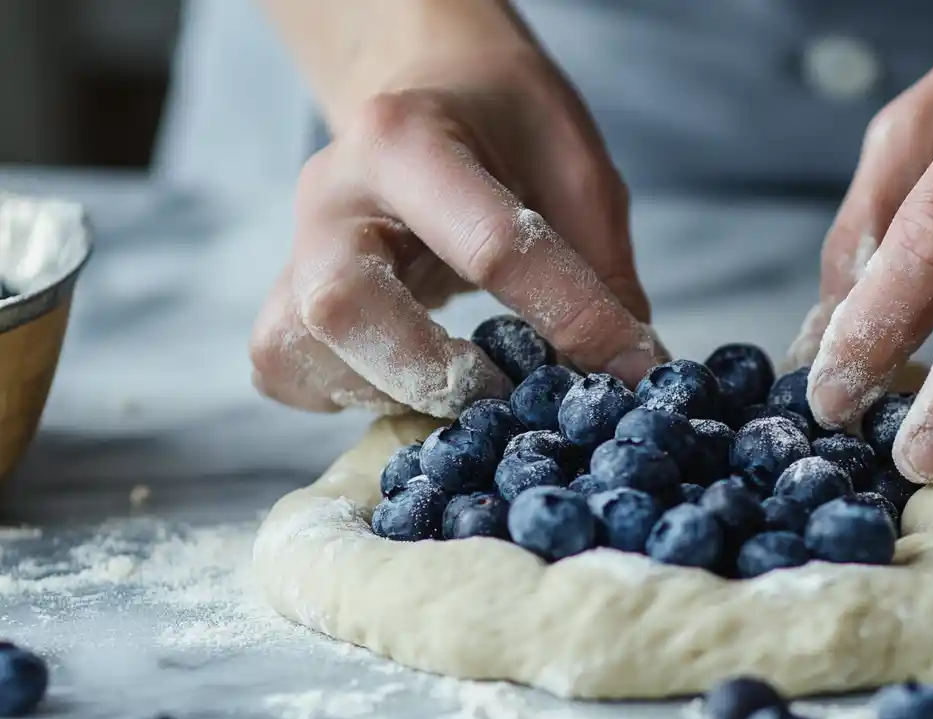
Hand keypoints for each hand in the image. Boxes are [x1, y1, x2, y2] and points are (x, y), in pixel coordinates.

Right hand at [249, 26, 662, 418]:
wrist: (422, 94)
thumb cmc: (503, 126)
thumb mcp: (573, 167)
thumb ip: (600, 267)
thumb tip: (629, 371)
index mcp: (407, 139)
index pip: (490, 246)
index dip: (570, 316)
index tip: (633, 365)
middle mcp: (331, 194)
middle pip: (344, 307)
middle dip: (434, 371)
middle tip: (508, 391)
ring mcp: (294, 248)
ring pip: (298, 350)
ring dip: (389, 391)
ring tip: (465, 386)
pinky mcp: (283, 296)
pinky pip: (287, 370)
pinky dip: (350, 394)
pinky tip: (412, 380)